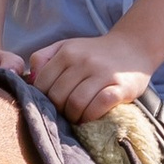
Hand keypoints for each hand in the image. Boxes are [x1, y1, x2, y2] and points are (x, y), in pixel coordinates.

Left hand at [26, 32, 153, 122]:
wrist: (134, 47)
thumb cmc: (95, 52)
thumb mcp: (67, 46)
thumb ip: (44, 58)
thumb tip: (29, 79)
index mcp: (67, 52)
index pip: (42, 84)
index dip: (43, 99)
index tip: (51, 104)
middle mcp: (83, 61)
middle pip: (57, 96)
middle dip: (58, 110)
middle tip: (65, 113)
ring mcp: (102, 73)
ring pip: (76, 103)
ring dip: (74, 117)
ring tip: (77, 117)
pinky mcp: (120, 87)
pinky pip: (99, 105)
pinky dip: (91, 116)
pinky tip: (91, 116)